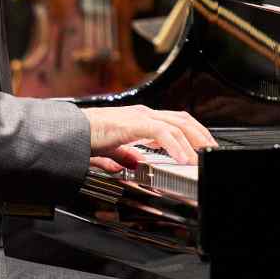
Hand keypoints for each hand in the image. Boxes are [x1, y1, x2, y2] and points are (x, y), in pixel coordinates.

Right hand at [84, 105, 214, 168]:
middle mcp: (143, 114)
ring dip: (194, 142)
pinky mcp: (133, 123)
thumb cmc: (84, 137)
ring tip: (202, 157)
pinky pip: (162, 132)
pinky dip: (176, 146)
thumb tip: (135, 164)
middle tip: (212, 152)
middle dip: (201, 136)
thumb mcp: (109, 150)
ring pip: (177, 125)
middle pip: (183, 120)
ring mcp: (139, 116)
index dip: (193, 134)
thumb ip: (123, 156)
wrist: (67, 132)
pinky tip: (183, 158)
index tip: (203, 149)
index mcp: (140, 119)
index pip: (175, 122)